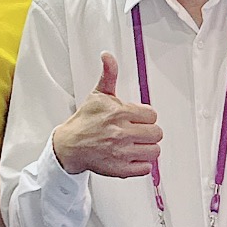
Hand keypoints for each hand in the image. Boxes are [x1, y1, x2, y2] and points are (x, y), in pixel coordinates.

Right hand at [51, 52, 161, 178]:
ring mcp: (121, 153)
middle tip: (137, 132)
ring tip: (135, 145)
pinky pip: (146, 168)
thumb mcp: (98, 95)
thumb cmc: (85, 121)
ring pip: (154, 151)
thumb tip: (107, 56)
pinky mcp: (120, 169)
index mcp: (118, 113)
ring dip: (147, 148)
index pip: (152, 115)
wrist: (69, 146)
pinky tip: (131, 157)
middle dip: (148, 132)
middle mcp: (121, 133)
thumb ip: (109, 75)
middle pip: (156, 133)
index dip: (145, 116)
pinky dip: (141, 164)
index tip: (137, 118)